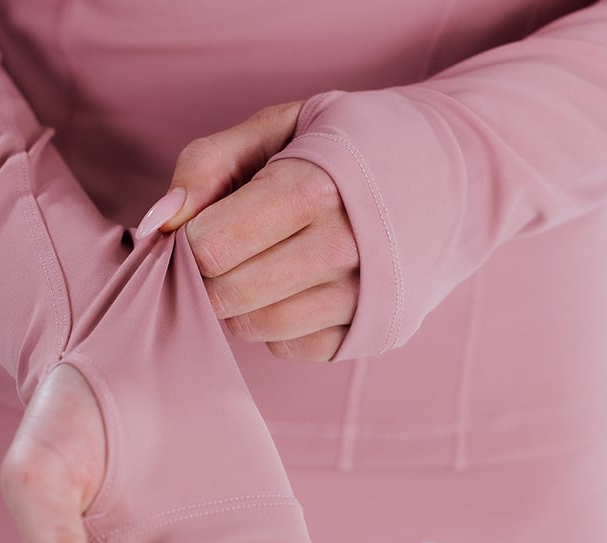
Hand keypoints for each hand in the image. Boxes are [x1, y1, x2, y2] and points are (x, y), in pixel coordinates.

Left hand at [138, 101, 359, 360]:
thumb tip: (158, 225)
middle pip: (226, 296)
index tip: (204, 227)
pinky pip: (288, 349)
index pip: (209, 249)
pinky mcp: (367, 333)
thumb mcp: (277, 128)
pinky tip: (296, 288)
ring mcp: (359, 298)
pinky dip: (278, 326)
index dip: (191, 242)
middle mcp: (342, 249)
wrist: (448, 174)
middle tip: (228, 249)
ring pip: (253, 328)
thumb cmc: (345, 148)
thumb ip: (206, 165)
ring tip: (262, 263)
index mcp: (312, 188)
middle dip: (209, 276)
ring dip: (240, 303)